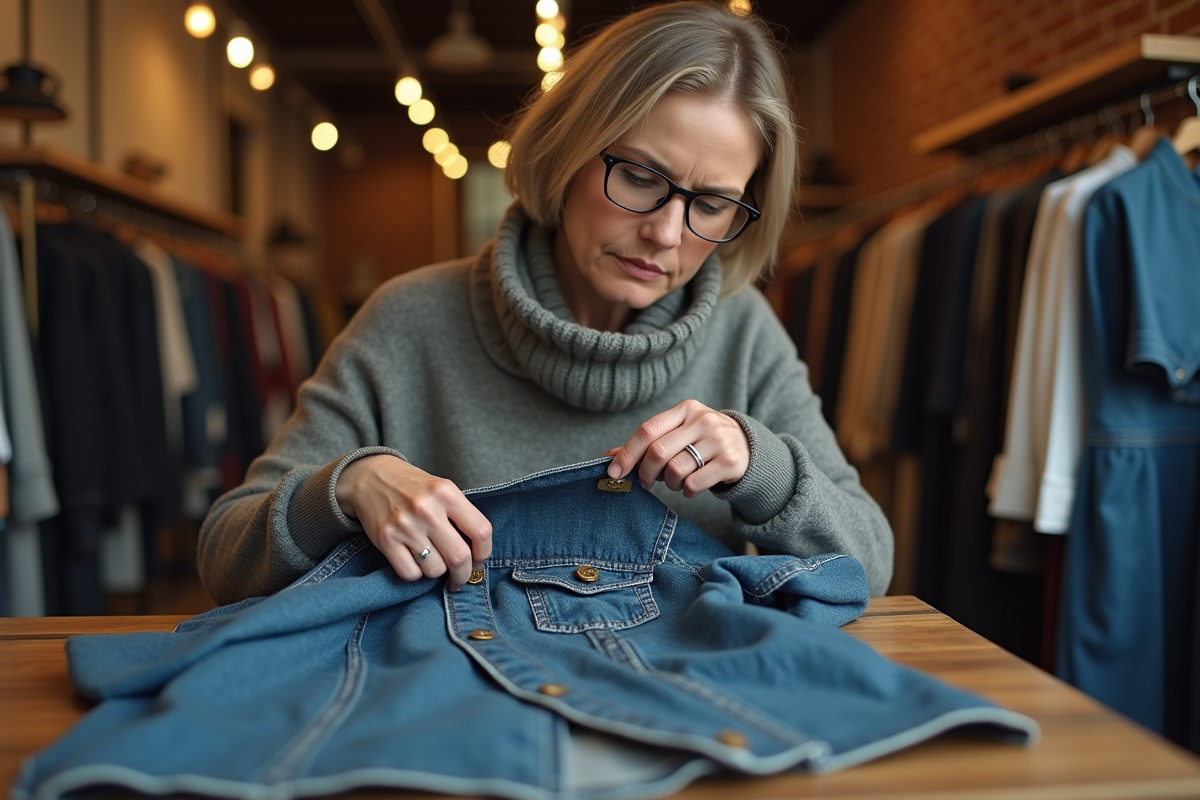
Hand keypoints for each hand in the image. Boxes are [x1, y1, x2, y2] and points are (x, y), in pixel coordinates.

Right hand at [334, 455, 491, 590]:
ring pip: (435, 569)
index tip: (479, 560)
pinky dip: (416, 573)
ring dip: (437, 571)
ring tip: (433, 560)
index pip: (480, 531)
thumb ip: (460, 516)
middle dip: (464, 574)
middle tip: (461, 576)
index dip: (484, 552)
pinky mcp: (386, 540)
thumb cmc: (413, 487)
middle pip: (459, 557)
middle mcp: (427, 509)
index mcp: (446, 493)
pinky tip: (414, 560)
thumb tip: (477, 554)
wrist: (371, 477)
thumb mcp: (441, 489)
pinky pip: (410, 574)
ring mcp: (405, 525)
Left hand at [606, 400, 749, 497]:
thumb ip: (646, 443)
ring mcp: (719, 440)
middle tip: (646, 482)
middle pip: (658, 452)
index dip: (628, 453)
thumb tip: (608, 457)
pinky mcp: (731, 461)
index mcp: (686, 409)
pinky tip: (691, 487)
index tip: (614, 472)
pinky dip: (687, 491)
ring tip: (675, 481)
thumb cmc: (702, 441)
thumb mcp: (678, 433)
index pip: (648, 430)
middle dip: (646, 473)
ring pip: (676, 470)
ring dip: (669, 483)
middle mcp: (703, 420)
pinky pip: (694, 484)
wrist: (748, 446)